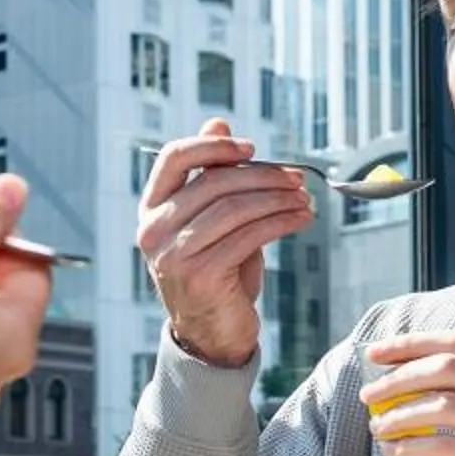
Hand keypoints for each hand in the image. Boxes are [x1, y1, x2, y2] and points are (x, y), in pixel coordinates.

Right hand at [135, 118, 313, 368]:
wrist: (211, 333)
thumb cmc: (214, 271)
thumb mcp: (210, 218)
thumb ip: (210, 174)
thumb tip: (217, 122)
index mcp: (151, 209)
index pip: (175, 158)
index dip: (214, 145)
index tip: (251, 148)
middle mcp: (154, 230)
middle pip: (214, 182)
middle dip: (263, 175)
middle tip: (296, 177)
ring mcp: (173, 255)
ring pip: (235, 208)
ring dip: (277, 199)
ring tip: (303, 199)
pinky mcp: (200, 275)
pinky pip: (249, 236)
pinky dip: (281, 223)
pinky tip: (301, 219)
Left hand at [362, 331, 454, 455]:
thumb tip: (410, 380)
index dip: (413, 344)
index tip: (377, 354)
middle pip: (448, 367)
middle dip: (399, 378)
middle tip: (369, 395)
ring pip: (444, 406)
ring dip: (400, 415)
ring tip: (377, 427)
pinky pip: (449, 448)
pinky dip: (413, 447)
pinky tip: (394, 452)